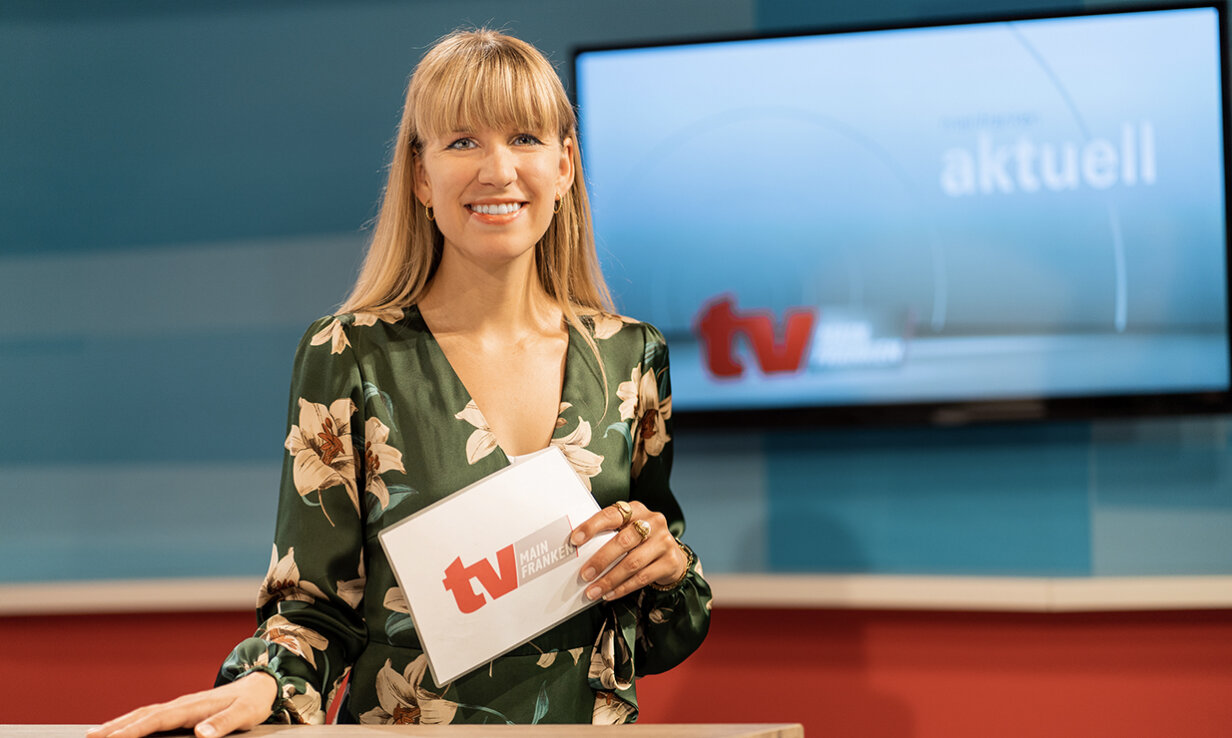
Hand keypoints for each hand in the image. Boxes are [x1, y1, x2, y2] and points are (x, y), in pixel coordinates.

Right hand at [86, 671, 277, 737]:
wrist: (261, 685)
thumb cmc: (253, 702)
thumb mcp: (244, 715)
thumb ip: (223, 724)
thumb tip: (201, 735)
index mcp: (193, 706)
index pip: (156, 720)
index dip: (132, 730)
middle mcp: (182, 704)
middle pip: (142, 716)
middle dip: (115, 727)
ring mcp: (181, 705)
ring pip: (144, 714)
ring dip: (119, 723)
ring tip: (95, 734)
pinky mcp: (183, 710)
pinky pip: (152, 716)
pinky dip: (133, 722)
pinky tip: (124, 729)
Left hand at [571, 500, 687, 600]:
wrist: (672, 554)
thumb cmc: (641, 541)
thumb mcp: (627, 530)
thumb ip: (608, 534)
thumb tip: (578, 551)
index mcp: (636, 510)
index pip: (612, 515)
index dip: (592, 527)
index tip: (575, 540)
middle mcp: (652, 522)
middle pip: (623, 541)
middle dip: (601, 560)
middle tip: (585, 574)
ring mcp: (664, 542)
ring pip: (632, 563)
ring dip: (609, 580)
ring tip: (594, 590)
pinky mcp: (670, 561)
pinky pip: (642, 578)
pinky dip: (622, 588)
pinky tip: (610, 594)